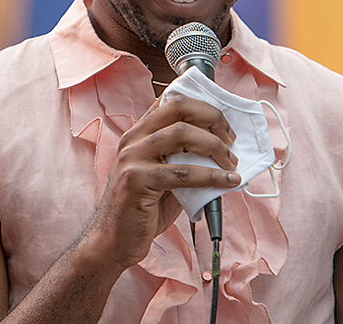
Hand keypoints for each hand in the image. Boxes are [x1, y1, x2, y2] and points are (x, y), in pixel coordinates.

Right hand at [78, 91, 240, 271]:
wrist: (110, 241)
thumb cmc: (139, 210)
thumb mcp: (162, 177)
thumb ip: (182, 160)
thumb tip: (221, 154)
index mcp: (137, 134)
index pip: (169, 101)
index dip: (200, 104)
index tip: (223, 119)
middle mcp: (132, 140)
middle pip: (177, 108)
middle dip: (211, 117)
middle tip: (231, 137)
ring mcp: (132, 158)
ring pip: (181, 134)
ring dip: (214, 146)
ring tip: (232, 162)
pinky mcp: (137, 180)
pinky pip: (183, 172)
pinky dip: (212, 175)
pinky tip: (227, 181)